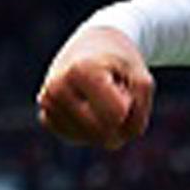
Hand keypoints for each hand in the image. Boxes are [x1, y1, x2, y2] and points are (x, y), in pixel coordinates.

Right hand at [36, 25, 154, 149]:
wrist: (93, 45)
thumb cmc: (121, 62)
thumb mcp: (143, 81)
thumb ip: (139, 115)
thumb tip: (113, 144)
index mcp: (81, 71)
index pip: (116, 116)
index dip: (131, 104)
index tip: (122, 82)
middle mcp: (57, 87)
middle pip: (104, 132)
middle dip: (120, 118)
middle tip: (113, 90)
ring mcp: (48, 103)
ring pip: (92, 138)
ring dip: (106, 123)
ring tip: (99, 95)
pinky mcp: (46, 117)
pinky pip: (79, 139)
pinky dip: (92, 129)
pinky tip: (87, 106)